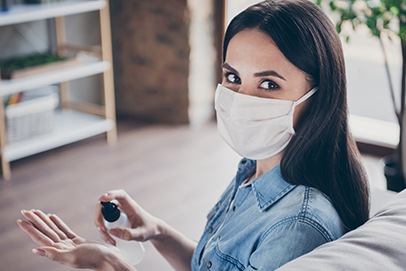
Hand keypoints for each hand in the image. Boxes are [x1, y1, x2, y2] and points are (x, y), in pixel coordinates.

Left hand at [17, 210, 135, 270]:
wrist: (109, 260)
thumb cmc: (94, 259)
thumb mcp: (73, 257)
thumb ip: (54, 254)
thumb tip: (35, 250)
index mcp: (59, 252)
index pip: (41, 238)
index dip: (30, 229)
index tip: (21, 220)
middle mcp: (62, 248)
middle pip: (45, 232)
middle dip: (35, 221)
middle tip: (25, 211)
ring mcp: (69, 245)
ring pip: (54, 230)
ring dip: (45, 221)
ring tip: (36, 212)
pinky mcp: (78, 241)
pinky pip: (65, 230)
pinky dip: (58, 223)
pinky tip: (53, 217)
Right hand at [95, 189, 160, 245]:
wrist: (153, 230)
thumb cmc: (149, 230)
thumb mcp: (141, 235)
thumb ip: (129, 234)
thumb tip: (111, 231)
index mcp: (131, 206)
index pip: (121, 195)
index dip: (111, 194)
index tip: (102, 199)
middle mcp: (123, 206)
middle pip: (104, 205)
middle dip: (99, 218)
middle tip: (103, 232)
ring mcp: (118, 211)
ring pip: (102, 215)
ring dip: (101, 227)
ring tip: (111, 242)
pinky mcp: (115, 217)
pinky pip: (104, 221)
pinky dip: (104, 231)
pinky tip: (111, 241)